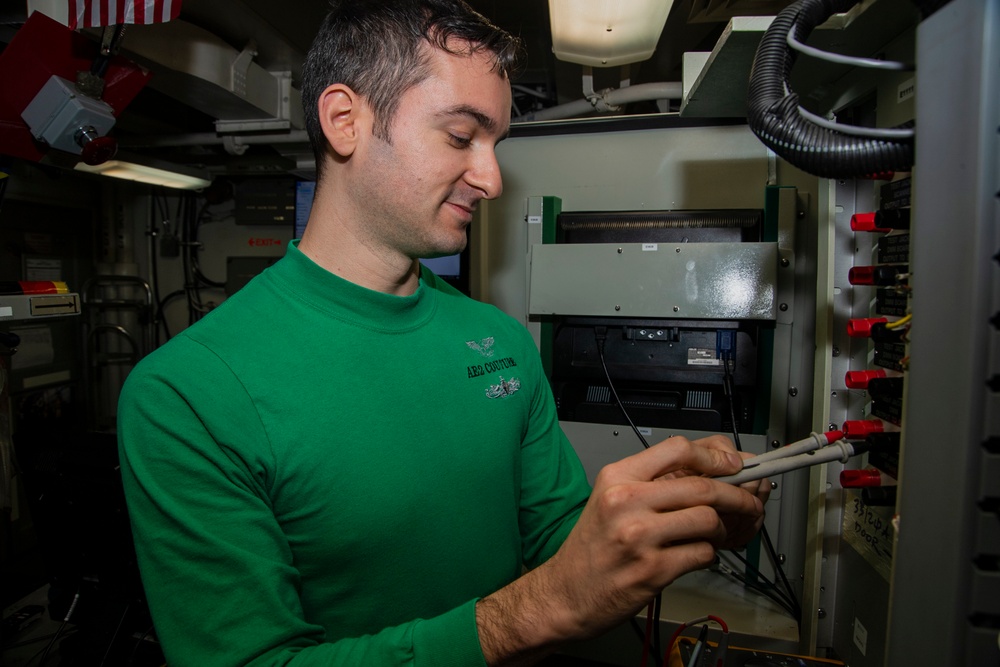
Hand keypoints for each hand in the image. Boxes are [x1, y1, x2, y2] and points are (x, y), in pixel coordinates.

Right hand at [476, 435, 765, 663]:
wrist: (565, 593)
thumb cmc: (592, 548)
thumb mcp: (612, 499)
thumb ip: (654, 482)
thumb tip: (710, 469)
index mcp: (617, 478)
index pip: (677, 449)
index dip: (714, 455)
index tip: (732, 464)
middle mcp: (626, 502)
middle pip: (703, 486)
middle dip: (737, 494)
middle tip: (748, 501)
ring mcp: (640, 536)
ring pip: (708, 519)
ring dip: (722, 529)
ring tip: (713, 534)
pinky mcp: (653, 569)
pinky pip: (702, 554)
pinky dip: (708, 555)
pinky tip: (694, 555)